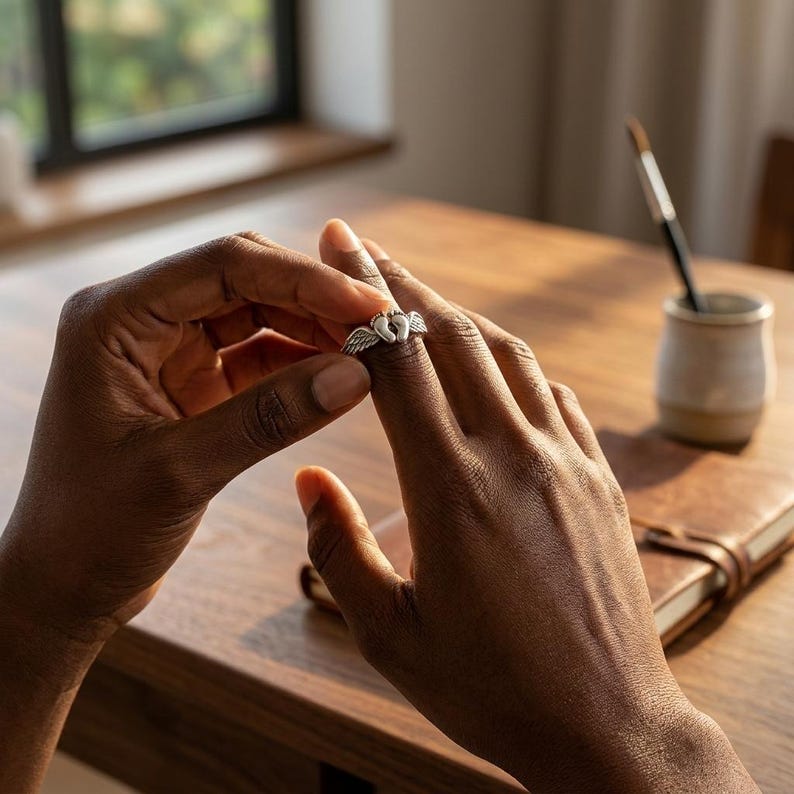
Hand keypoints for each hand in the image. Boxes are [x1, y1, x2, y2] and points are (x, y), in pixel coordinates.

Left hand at [1, 231, 387, 644]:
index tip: (369, 305)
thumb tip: (357, 375)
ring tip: (370, 351)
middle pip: (247, 280)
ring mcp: (169, 351)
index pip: (224, 266)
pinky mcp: (194, 384)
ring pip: (259, 315)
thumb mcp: (182, 470)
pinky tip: (341, 378)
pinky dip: (301, 364)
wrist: (65, 584)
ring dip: (314, 329)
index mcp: (115, 318)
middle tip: (381, 325)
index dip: (305, 279)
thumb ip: (270, 417)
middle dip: (316, 299)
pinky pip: (259, 358)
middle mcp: (141, 320)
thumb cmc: (92, 530)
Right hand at [296, 222, 756, 791]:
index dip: (361, 297)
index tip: (336, 251)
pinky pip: (550, 394)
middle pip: (450, 336)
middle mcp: (512, 457)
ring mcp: (564, 461)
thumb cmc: (490, 688)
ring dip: (456, 314)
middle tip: (363, 247)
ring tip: (417, 294)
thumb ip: (335, 549)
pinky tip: (490, 362)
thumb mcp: (387, 634)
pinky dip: (510, 363)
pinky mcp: (597, 478)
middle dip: (399, 283)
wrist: (604, 723)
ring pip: (505, 354)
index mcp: (451, 489)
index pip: (397, 361)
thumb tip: (306, 481)